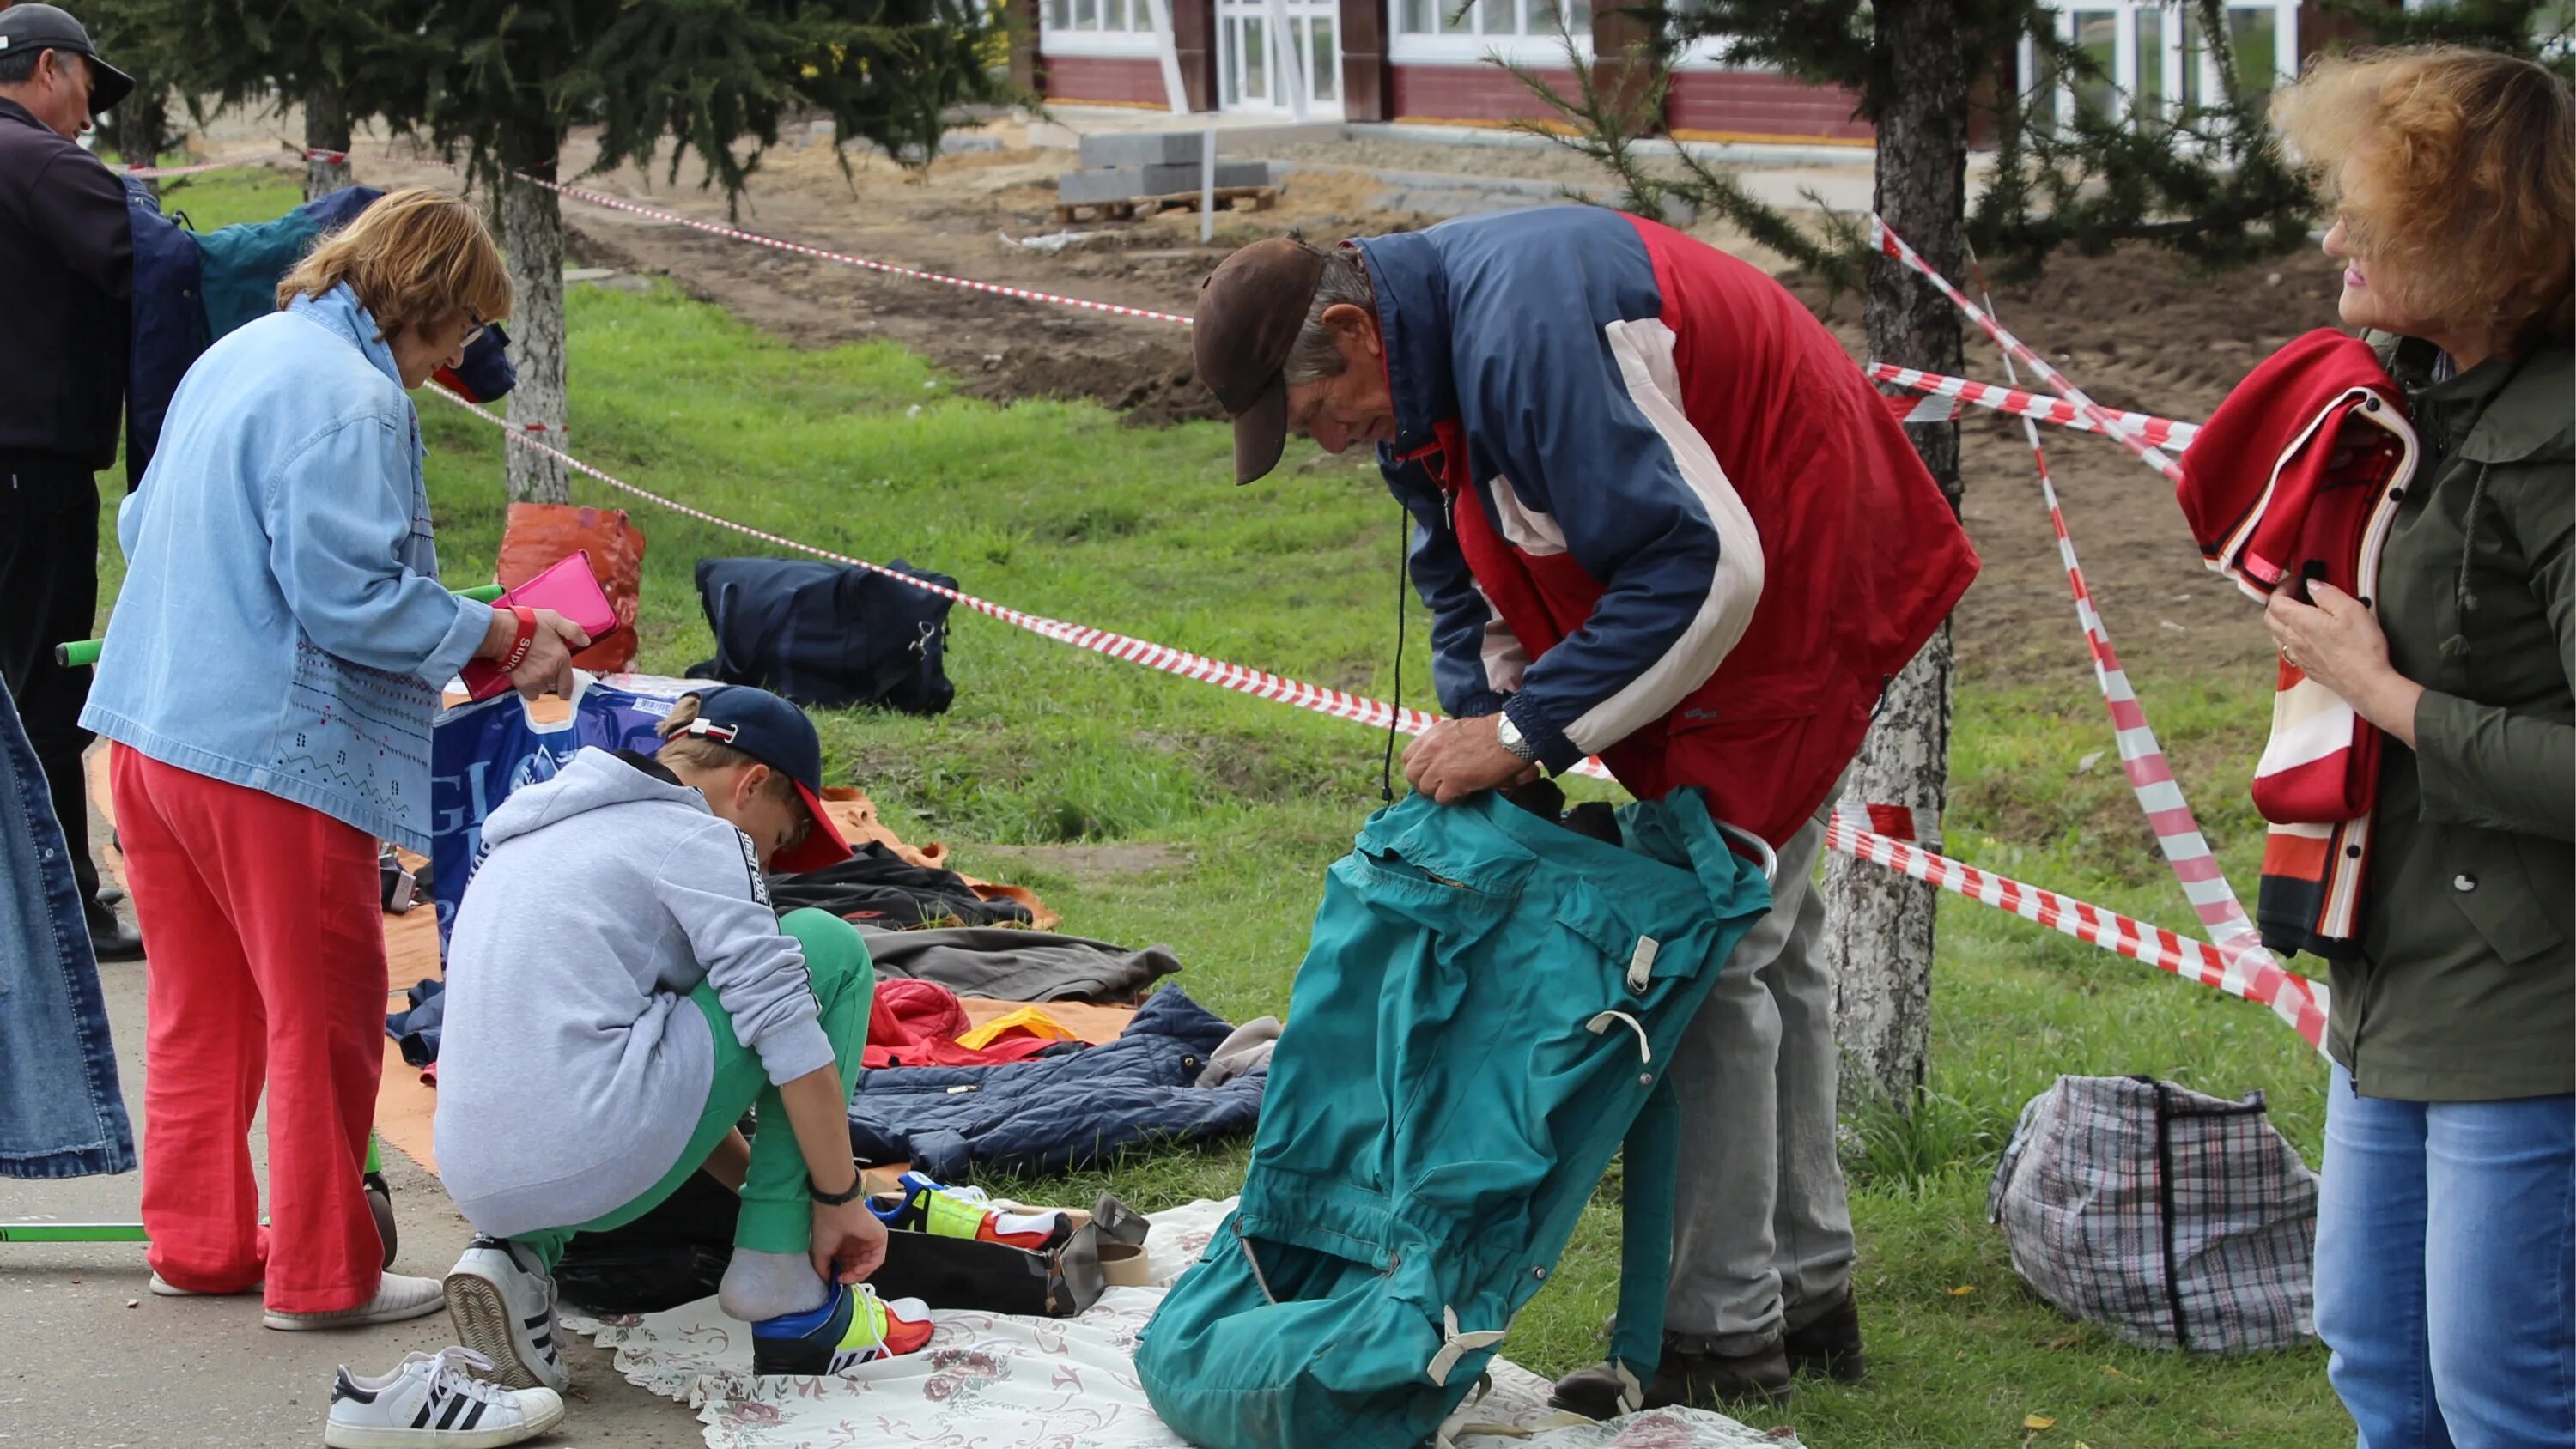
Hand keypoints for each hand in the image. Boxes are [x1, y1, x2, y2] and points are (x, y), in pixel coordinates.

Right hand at [509, 608, 590, 701]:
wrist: (501, 633)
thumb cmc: (527, 625)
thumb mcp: (554, 619)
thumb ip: (573, 630)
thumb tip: (586, 641)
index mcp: (561, 658)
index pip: (569, 682)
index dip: (567, 685)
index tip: (564, 686)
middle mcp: (551, 672)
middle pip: (555, 685)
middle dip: (552, 679)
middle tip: (543, 667)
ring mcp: (537, 680)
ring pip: (544, 689)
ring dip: (541, 684)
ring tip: (533, 671)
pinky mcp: (522, 684)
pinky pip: (531, 695)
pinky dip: (530, 690)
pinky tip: (526, 679)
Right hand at [809, 1196, 887, 1285]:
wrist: (837, 1212)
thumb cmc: (826, 1229)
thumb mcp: (820, 1254)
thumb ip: (824, 1270)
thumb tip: (829, 1283)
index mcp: (844, 1247)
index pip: (848, 1267)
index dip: (843, 1276)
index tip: (836, 1281)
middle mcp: (857, 1245)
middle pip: (858, 1268)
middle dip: (851, 1277)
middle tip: (842, 1280)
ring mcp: (869, 1242)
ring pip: (868, 1265)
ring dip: (858, 1275)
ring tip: (849, 1276)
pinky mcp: (879, 1239)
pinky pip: (877, 1259)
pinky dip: (868, 1268)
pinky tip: (858, 1270)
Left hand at [1402, 714, 1537, 804]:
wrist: (1509, 737)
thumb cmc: (1492, 732)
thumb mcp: (1459, 730)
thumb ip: (1444, 743)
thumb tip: (1440, 760)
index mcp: (1433, 734)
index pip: (1408, 756)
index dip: (1418, 767)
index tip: (1429, 772)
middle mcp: (1432, 748)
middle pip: (1411, 774)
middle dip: (1423, 783)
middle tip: (1439, 786)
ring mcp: (1441, 765)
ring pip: (1424, 788)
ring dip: (1438, 792)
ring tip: (1454, 790)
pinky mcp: (1453, 781)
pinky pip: (1441, 798)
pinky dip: (1452, 799)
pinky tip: (1464, 793)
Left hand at [2266, 582, 2422, 744]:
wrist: (2367, 684)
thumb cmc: (2361, 646)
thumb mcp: (2350, 610)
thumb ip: (2327, 594)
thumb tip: (2311, 585)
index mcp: (2300, 623)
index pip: (2275, 601)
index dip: (2282, 587)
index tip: (2298, 579)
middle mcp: (2292, 641)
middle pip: (2270, 618)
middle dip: (2278, 601)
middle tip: (2296, 592)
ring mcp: (2298, 657)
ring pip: (2276, 635)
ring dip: (2281, 620)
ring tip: (2300, 611)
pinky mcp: (2307, 669)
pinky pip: (2287, 650)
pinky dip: (2289, 636)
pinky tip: (2306, 635)